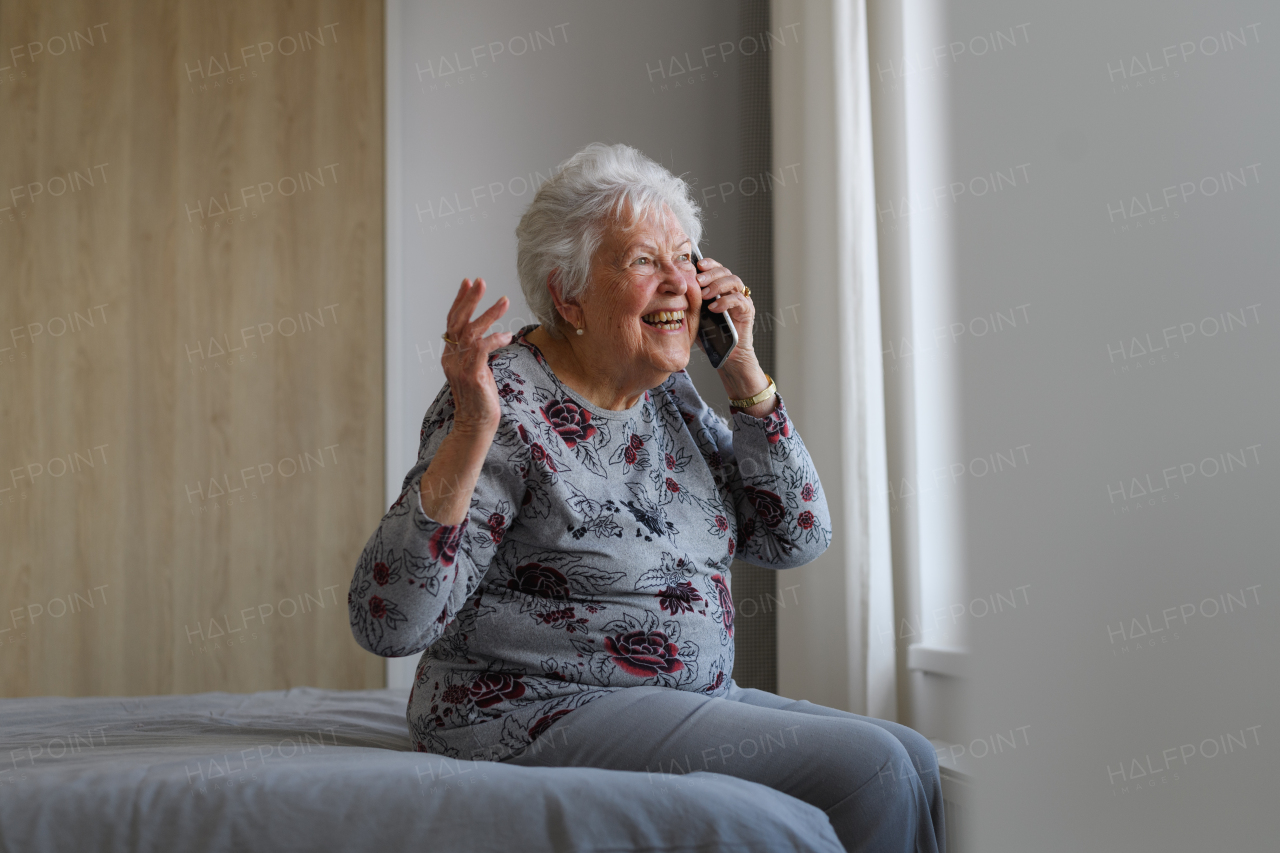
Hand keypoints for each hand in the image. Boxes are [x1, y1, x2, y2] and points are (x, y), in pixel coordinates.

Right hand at [442, 278, 510, 431]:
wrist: (476, 426)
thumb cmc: (480, 400)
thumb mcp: (477, 370)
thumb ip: (477, 353)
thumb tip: (489, 337)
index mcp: (450, 355)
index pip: (452, 322)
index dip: (459, 301)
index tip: (468, 283)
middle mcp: (451, 358)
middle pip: (457, 321)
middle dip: (469, 299)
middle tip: (480, 281)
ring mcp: (460, 367)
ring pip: (471, 332)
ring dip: (488, 314)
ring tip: (504, 301)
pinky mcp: (472, 375)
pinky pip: (482, 349)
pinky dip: (494, 339)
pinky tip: (507, 335)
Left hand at [695, 258, 768, 401]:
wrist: (726, 356)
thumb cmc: (710, 335)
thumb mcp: (695, 316)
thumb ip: (689, 302)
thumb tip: (671, 290)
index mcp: (719, 288)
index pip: (715, 268)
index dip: (707, 264)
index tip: (695, 264)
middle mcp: (732, 290)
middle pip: (724, 271)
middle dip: (710, 273)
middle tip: (698, 280)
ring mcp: (741, 300)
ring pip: (734, 281)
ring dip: (718, 285)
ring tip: (705, 295)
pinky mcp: (747, 311)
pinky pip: (739, 299)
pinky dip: (726, 301)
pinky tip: (714, 307)